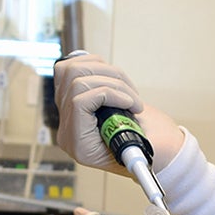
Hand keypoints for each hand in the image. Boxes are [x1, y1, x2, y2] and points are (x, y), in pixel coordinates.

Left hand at [55, 53, 186, 174]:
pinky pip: (70, 67)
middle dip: (112, 83)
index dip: (108, 94)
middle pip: (76, 83)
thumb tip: (131, 135)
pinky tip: (111, 77)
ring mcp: (66, 109)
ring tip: (126, 88)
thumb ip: (132, 141)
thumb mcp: (143, 149)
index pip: (78, 104)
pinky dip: (95, 64)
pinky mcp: (71, 94)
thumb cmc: (147, 147)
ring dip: (106, 72)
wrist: (148, 144)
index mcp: (80, 146)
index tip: (131, 103)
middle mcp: (68, 127)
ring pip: (73, 70)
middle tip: (134, 99)